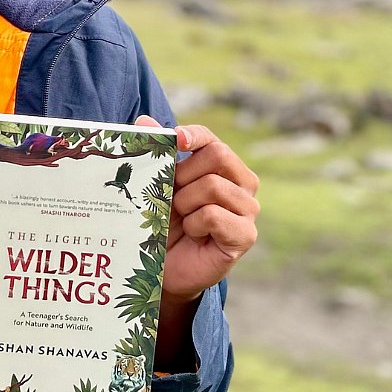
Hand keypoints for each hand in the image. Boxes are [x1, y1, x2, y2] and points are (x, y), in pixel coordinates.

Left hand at [137, 117, 258, 369]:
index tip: (175, 137)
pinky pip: (215, 215)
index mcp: (222, 167)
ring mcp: (248, 210)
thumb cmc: (161, 224)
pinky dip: (195, 223)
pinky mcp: (245, 235)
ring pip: (214, 186)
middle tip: (171, 196)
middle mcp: (242, 184)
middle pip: (219, 155)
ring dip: (186, 202)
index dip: (194, 135)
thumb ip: (153, 155)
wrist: (162, 270)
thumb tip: (143, 121)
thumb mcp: (155, 187)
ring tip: (181, 219)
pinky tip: (193, 234)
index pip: (212, 140)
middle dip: (185, 174)